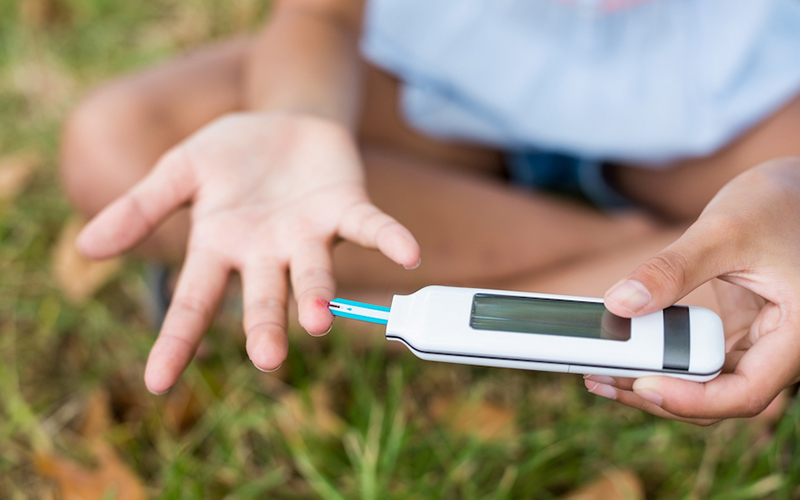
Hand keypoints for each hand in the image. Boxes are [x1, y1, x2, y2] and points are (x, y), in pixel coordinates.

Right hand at [77, 112, 419, 393]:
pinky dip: (387, 240)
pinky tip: (407, 255)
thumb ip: (141, 208)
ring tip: (318, 321)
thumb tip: (86, 248)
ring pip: (314, 273)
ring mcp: (308, 234)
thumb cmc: (231, 155)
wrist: (284, 119)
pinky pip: (368, 228)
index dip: (176, 341)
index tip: (158, 383)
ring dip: (318, 295)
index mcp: (221, 247)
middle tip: (268, 359)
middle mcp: (267, 252)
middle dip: (265, 326)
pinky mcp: (345, 208)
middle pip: (263, 297)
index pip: (193, 301)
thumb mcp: (180, 171)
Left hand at [586, 157, 799, 424]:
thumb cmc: (776, 204)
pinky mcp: (740, 336)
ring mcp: (761, 346)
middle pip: (719, 399)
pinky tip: (625, 352)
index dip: (692, 399)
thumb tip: (620, 304)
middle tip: (600, 379)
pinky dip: (665, 360)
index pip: (746, 393)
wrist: (793, 191)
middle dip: (658, 395)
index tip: (642, 384)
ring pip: (708, 386)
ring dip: (655, 382)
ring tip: (600, 371)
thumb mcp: (723, 230)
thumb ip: (672, 269)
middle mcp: (784, 349)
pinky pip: (702, 361)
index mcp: (799, 334)